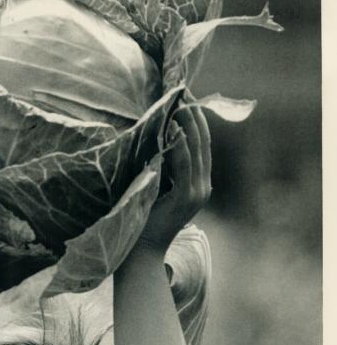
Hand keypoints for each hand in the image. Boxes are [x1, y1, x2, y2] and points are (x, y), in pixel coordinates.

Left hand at [139, 105, 211, 251]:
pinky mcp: (186, 198)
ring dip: (187, 125)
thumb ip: (163, 166)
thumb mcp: (156, 186)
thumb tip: (157, 136)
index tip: (185, 96)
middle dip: (194, 115)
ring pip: (196, 150)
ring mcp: (197, 192)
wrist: (142, 251)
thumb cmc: (143, 218)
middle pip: (203, 142)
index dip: (196, 118)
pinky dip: (179, 145)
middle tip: (182, 92)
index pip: (201, 143)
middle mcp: (203, 185)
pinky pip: (184, 165)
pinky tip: (173, 129)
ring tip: (179, 104)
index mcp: (198, 182)